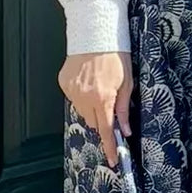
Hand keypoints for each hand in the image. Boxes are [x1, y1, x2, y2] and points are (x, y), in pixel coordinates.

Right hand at [58, 51, 133, 166]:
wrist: (95, 33)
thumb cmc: (115, 55)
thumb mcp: (127, 82)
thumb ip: (124, 108)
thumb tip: (124, 129)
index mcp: (102, 98)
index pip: (106, 129)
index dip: (110, 146)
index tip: (113, 159)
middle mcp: (84, 97)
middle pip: (93, 122)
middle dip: (102, 119)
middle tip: (109, 104)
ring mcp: (71, 90)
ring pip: (82, 111)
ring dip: (91, 106)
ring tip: (98, 86)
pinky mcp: (64, 83)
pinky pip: (73, 98)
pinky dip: (81, 95)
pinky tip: (88, 80)